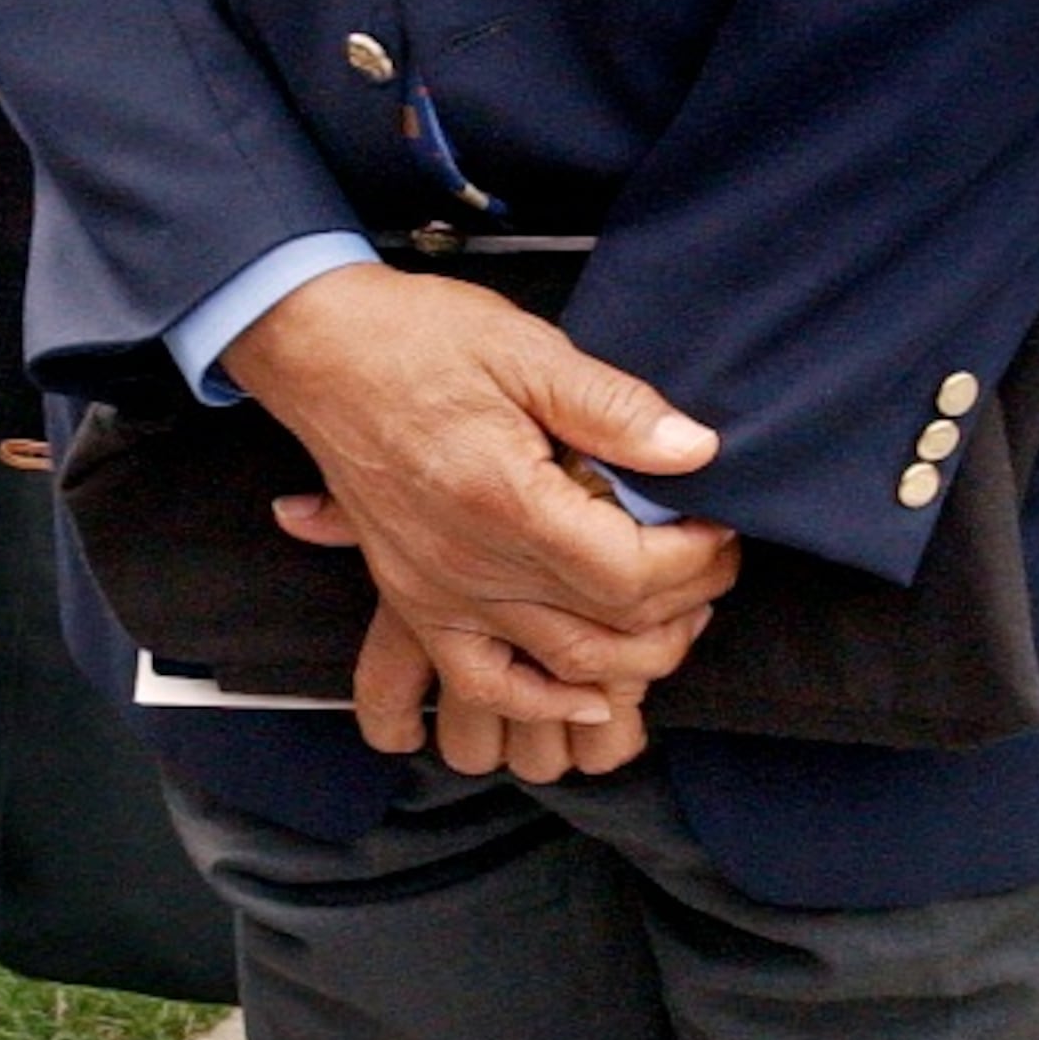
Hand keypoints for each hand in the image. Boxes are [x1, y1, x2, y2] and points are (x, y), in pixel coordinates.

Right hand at [227, 262, 738, 782]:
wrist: (319, 349)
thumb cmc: (418, 338)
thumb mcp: (527, 349)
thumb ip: (615, 409)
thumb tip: (696, 451)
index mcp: (507, 501)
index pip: (631, 572)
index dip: (697, 560)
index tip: (719, 525)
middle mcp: (471, 566)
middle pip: (609, 627)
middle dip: (684, 604)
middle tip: (715, 562)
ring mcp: (438, 593)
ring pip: (562, 668)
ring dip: (634, 658)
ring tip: (675, 615)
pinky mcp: (415, 600)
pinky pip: (479, 682)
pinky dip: (539, 702)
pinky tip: (586, 695)